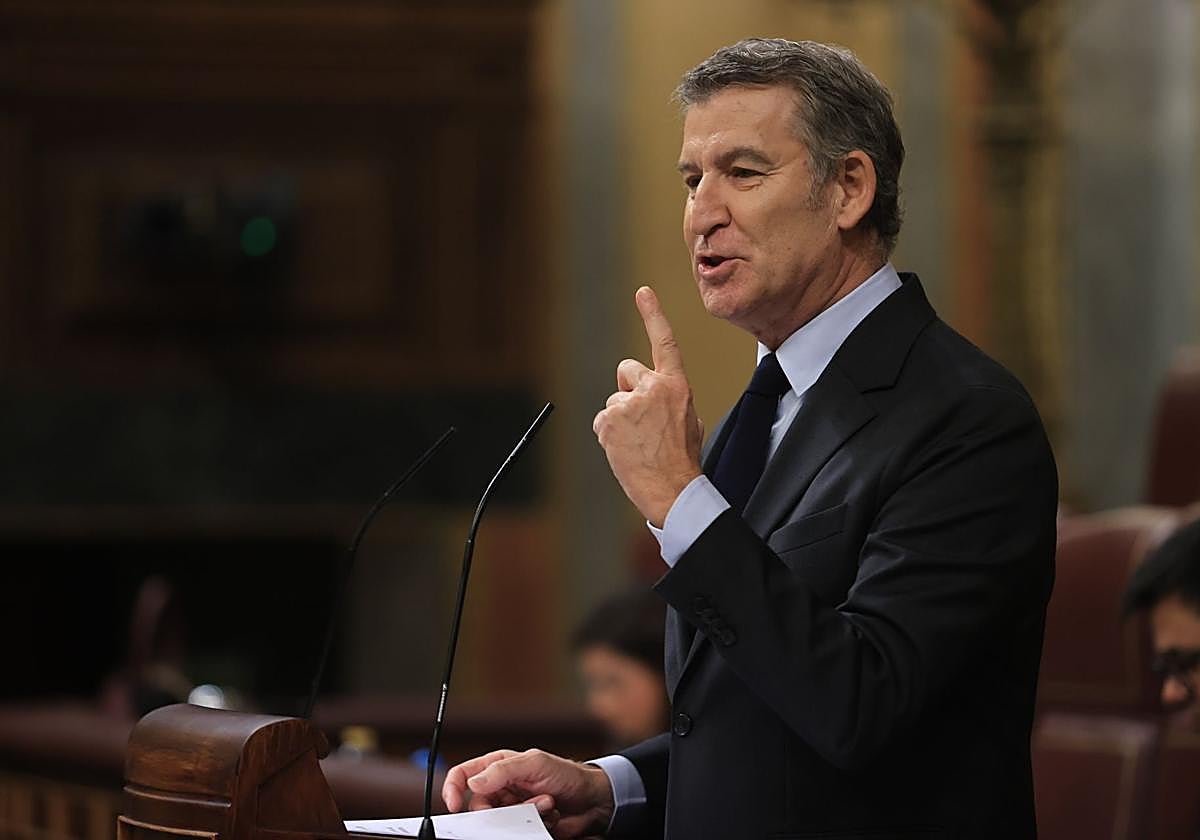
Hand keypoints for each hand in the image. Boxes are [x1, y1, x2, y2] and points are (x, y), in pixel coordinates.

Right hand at [442, 749, 613, 838]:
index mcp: (497, 767)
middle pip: (477, 806)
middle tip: (521, 804)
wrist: (591, 799)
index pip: (463, 775)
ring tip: (545, 804)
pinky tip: (550, 813)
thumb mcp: (535, 764)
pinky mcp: (523, 825)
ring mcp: (511, 808)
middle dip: (500, 808)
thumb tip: (473, 782)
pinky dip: (535, 823)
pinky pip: (516, 832)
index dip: (452, 788)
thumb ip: (503, 770)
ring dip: (524, 814)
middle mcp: (501, 788)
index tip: (454, 804)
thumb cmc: (565, 774)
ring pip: (498, 821)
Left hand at [593, 287, 702, 525]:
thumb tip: (654, 398)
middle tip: (639, 422)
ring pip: (612, 402)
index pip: (664, 343)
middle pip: (626, 371)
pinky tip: (625, 450)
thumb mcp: (689, 421)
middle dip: (627, 391)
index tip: (642, 292)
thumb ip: (670, 400)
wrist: (673, 488)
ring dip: (619, 420)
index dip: (653, 315)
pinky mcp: (610, 420)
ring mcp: (629, 403)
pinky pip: (602, 421)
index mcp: (676, 386)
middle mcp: (652, 388)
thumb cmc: (681, 459)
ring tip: (636, 444)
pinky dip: (608, 436)